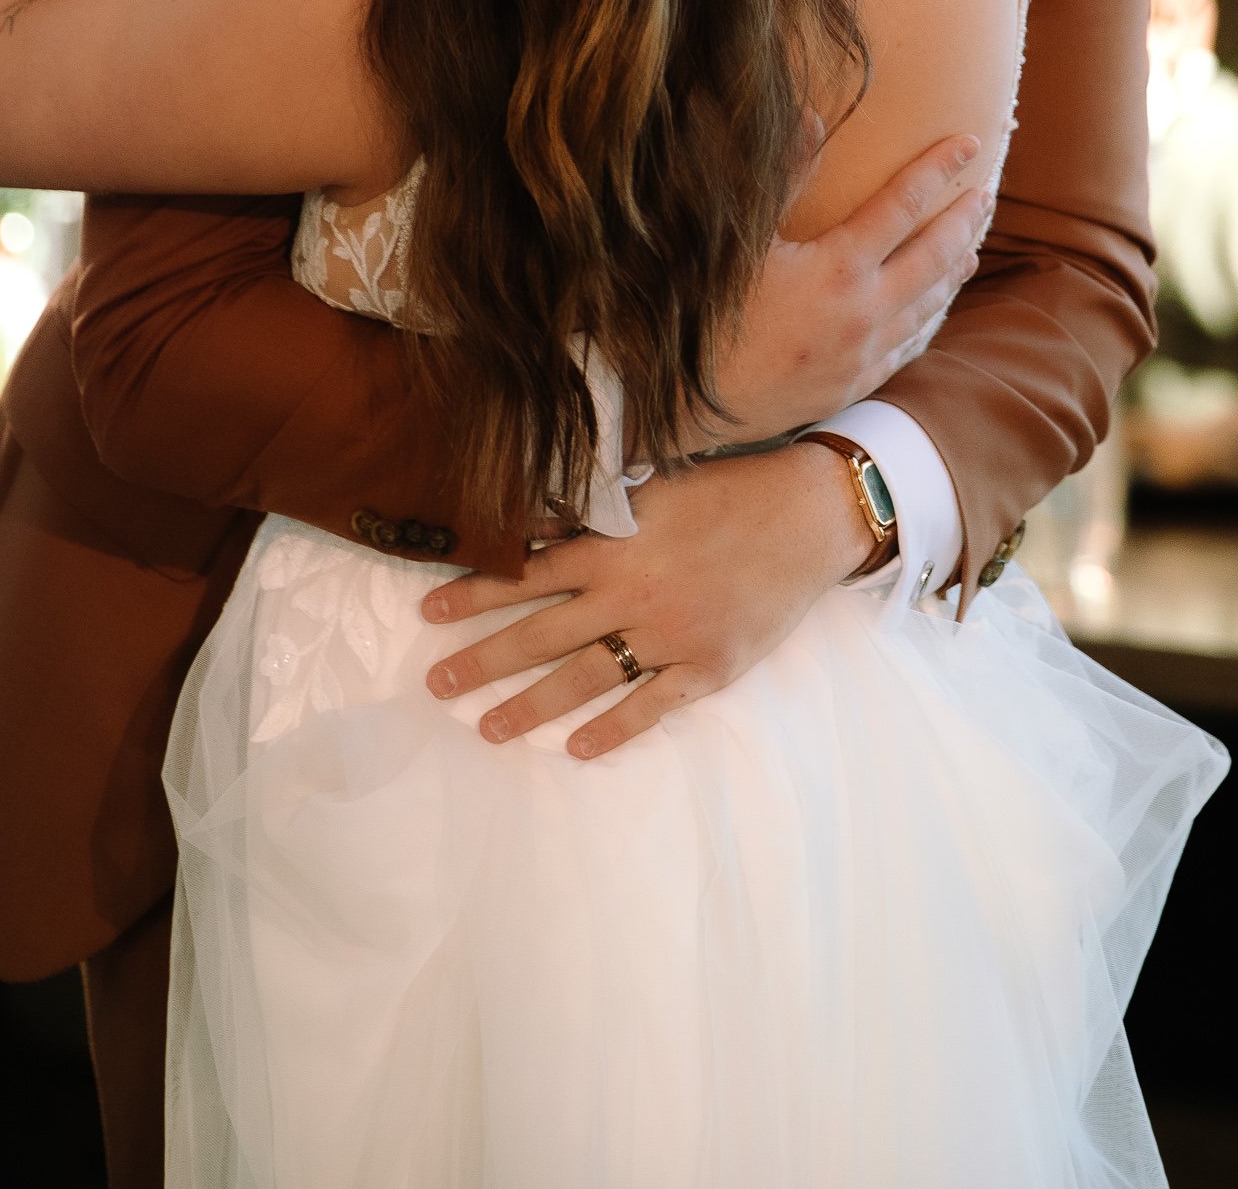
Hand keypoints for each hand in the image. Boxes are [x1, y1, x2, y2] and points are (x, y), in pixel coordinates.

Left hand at [420, 442, 874, 757]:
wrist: (808, 518)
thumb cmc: (728, 491)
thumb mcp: (652, 487)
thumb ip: (593, 510)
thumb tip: (531, 519)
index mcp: (615, 546)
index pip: (527, 574)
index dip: (475, 591)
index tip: (429, 610)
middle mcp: (632, 595)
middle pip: (541, 636)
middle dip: (482, 660)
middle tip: (435, 683)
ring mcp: (669, 637)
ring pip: (584, 679)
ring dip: (530, 706)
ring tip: (486, 729)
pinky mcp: (707, 668)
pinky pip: (650, 708)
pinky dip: (613, 731)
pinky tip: (577, 750)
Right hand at [695, 134, 990, 444]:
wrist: (685, 405)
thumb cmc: (702, 313)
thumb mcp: (739, 239)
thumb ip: (782, 176)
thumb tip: (810, 116)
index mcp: (839, 267)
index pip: (903, 204)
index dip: (938, 169)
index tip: (968, 142)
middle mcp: (863, 311)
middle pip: (933, 256)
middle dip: (963, 221)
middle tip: (987, 194)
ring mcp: (861, 354)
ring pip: (926, 306)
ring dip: (952, 272)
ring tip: (971, 249)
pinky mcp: (850, 386)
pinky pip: (906, 348)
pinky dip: (926, 321)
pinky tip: (931, 315)